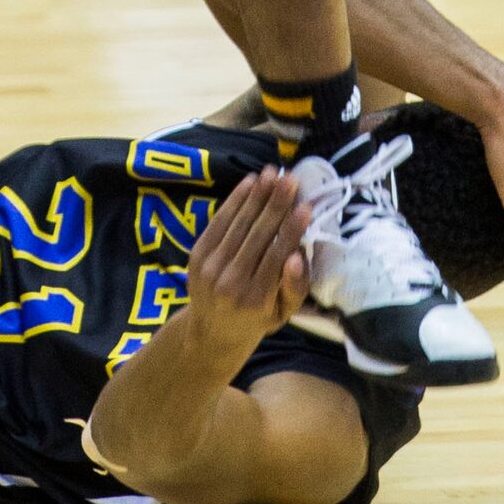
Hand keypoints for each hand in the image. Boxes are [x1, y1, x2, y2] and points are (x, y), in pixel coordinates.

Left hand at [185, 167, 311, 358]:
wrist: (213, 330)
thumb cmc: (257, 319)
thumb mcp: (283, 315)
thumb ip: (294, 288)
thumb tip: (298, 257)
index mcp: (256, 300)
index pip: (276, 257)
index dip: (291, 230)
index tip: (306, 206)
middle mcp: (230, 283)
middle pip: (257, 235)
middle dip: (276, 204)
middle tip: (291, 179)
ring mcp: (210, 267)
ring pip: (238, 223)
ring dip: (257, 195)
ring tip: (273, 173)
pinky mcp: (197, 254)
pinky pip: (219, 220)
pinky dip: (235, 199)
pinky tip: (250, 182)